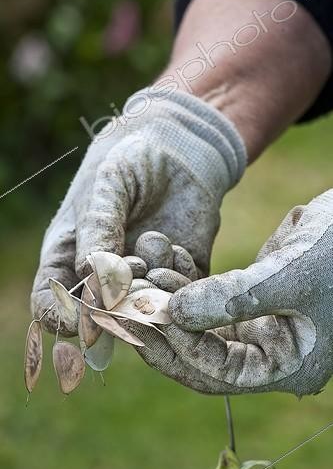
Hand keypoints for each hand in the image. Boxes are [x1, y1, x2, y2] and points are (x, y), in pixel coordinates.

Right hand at [31, 87, 245, 334]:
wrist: (180, 150)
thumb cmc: (132, 161)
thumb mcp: (108, 186)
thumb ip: (99, 229)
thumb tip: (91, 275)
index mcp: (70, 256)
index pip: (50, 303)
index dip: (60, 316)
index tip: (85, 309)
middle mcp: (104, 276)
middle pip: (100, 318)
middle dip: (119, 305)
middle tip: (136, 267)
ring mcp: (142, 279)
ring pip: (143, 315)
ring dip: (152, 293)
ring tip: (159, 245)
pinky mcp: (178, 276)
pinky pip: (179, 301)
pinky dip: (180, 283)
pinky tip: (179, 248)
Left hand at [133, 191, 332, 396]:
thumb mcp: (291, 276)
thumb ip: (234, 298)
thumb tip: (173, 313)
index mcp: (286, 367)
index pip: (218, 372)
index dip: (180, 345)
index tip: (147, 314)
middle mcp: (266, 352)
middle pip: (199, 351)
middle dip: (164, 323)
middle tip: (129, 299)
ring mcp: (255, 324)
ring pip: (198, 321)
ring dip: (169, 293)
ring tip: (145, 265)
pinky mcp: (247, 296)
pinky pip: (206, 294)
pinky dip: (184, 277)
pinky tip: (165, 255)